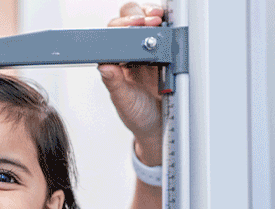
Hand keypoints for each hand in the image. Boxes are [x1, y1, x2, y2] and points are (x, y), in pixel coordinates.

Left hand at [99, 2, 163, 165]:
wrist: (159, 126)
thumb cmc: (137, 114)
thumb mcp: (124, 101)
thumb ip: (114, 84)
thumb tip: (104, 67)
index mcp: (116, 62)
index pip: (112, 36)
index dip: (120, 27)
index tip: (131, 27)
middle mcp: (130, 53)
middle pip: (128, 22)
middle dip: (136, 17)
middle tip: (148, 22)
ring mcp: (149, 51)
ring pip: (147, 23)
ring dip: (152, 16)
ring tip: (158, 20)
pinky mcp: (167, 53)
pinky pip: (166, 33)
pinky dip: (168, 25)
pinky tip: (170, 26)